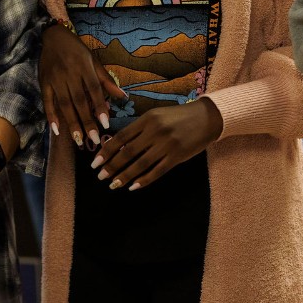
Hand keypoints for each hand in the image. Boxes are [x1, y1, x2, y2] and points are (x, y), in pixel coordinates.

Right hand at [41, 23, 126, 150]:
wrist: (54, 37)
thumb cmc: (77, 50)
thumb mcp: (94, 61)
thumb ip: (107, 80)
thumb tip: (124, 97)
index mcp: (84, 67)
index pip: (94, 90)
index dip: (99, 107)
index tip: (106, 124)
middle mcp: (70, 74)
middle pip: (79, 100)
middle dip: (87, 121)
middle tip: (94, 139)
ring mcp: (55, 79)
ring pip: (64, 104)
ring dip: (71, 123)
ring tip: (79, 140)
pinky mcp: (44, 83)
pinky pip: (47, 101)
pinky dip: (51, 116)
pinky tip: (57, 130)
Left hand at [88, 99, 222, 191]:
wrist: (207, 118)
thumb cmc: (179, 117)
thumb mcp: (157, 116)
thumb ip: (140, 129)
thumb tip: (119, 146)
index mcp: (148, 119)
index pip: (121, 137)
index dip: (107, 151)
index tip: (95, 162)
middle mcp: (156, 131)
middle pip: (128, 152)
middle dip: (112, 166)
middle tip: (100, 176)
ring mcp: (167, 144)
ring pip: (140, 164)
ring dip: (125, 176)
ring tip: (113, 184)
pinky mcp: (177, 156)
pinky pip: (157, 171)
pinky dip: (143, 180)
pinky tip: (133, 187)